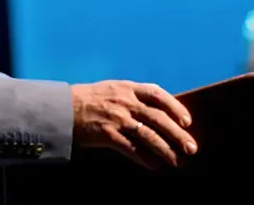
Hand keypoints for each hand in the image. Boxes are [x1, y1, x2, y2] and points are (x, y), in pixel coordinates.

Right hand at [70, 80, 197, 169]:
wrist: (62, 108)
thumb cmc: (89, 100)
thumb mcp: (111, 90)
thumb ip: (133, 97)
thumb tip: (160, 113)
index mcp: (126, 87)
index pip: (157, 94)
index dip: (175, 107)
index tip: (187, 121)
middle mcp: (124, 101)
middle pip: (158, 118)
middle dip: (178, 134)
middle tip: (191, 148)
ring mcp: (116, 118)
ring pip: (149, 136)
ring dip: (166, 150)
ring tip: (177, 161)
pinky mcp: (107, 134)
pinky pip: (132, 149)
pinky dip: (145, 158)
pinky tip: (154, 166)